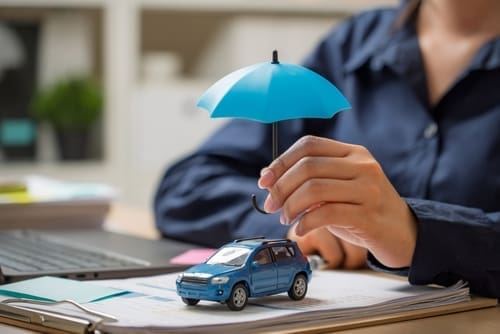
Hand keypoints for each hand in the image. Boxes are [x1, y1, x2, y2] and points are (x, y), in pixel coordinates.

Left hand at [258, 135, 417, 267]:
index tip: (264, 181)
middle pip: (308, 166)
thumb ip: (311, 179)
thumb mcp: (339, 187)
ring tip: (285, 219)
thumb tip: (268, 177)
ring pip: (314, 189)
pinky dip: (306, 222)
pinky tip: (300, 230)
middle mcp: (362, 166)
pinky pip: (327, 214)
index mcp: (353, 153)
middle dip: (280, 187)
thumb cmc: (362, 209)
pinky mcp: (369, 215)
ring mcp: (368, 189)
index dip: (281, 161)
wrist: (402, 233)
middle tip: (270, 206)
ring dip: (290, 206)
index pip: (308, 145)